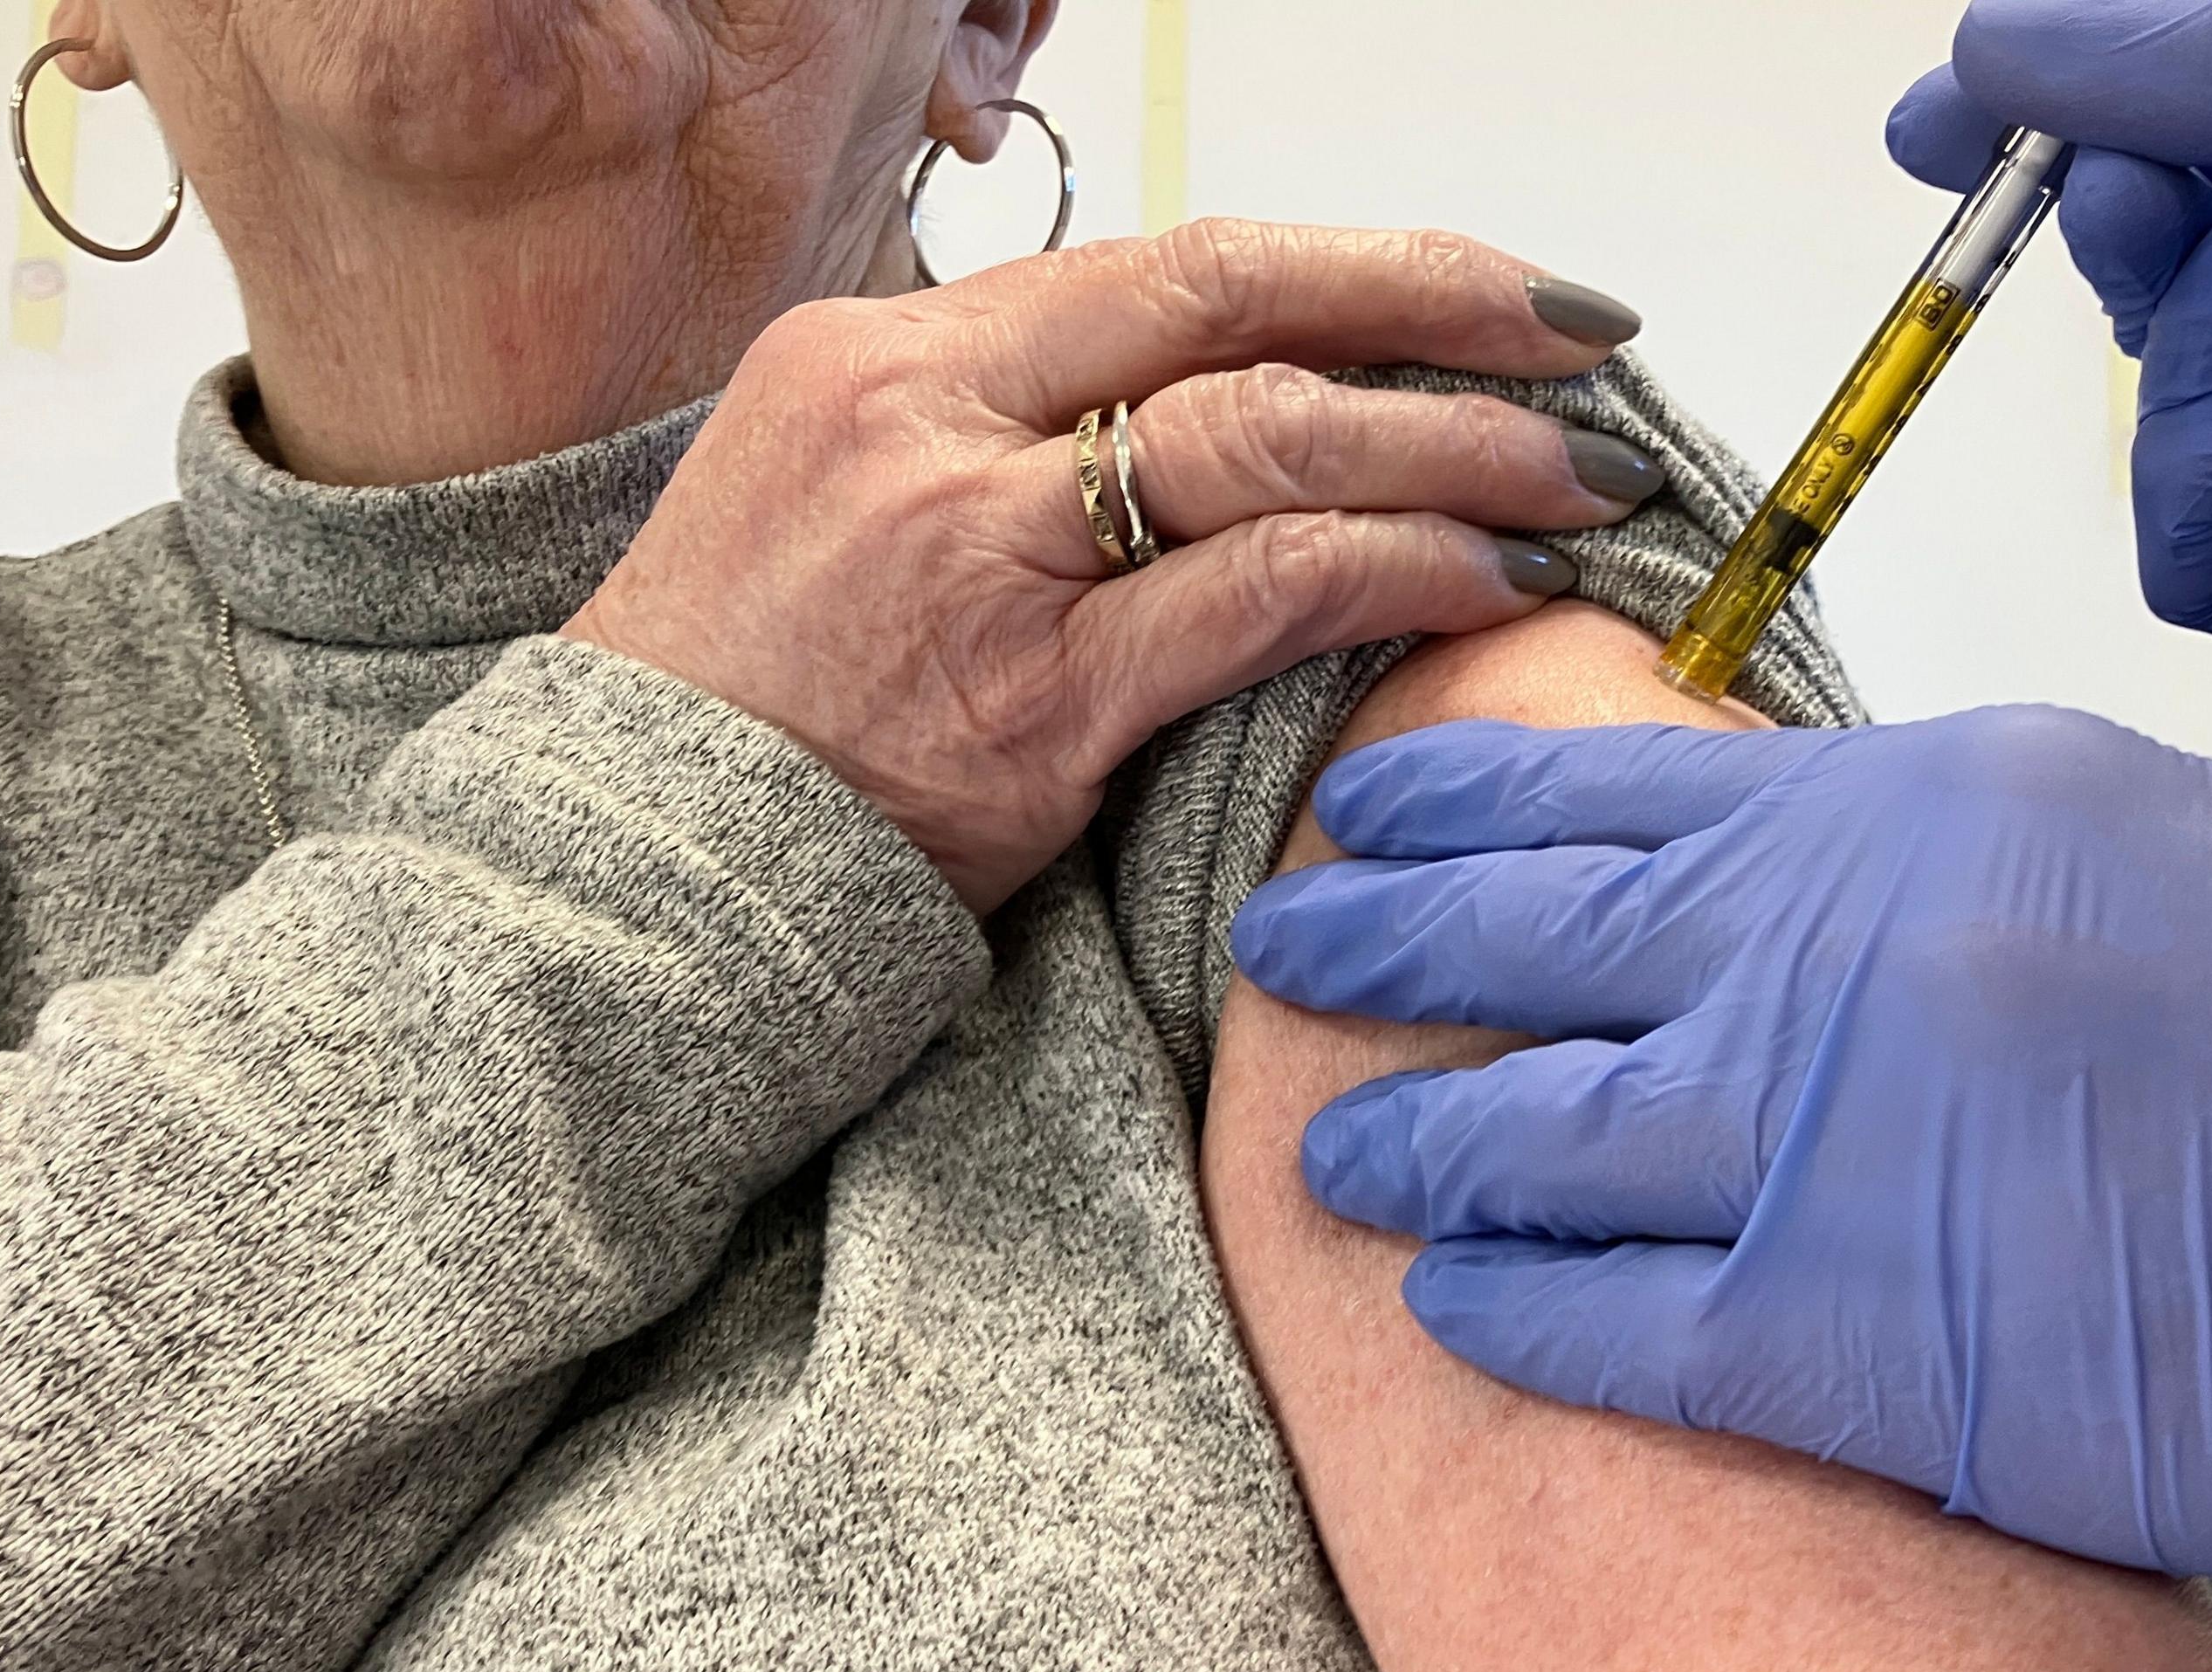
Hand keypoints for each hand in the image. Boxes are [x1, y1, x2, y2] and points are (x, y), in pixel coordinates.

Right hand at [569, 222, 1663, 907]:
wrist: (626, 870)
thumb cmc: (746, 695)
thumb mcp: (839, 491)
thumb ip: (1002, 432)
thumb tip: (1197, 399)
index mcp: (890, 353)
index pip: (1167, 261)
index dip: (1356, 261)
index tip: (1488, 289)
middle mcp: (932, 424)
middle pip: (1234, 303)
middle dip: (1440, 307)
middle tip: (1585, 342)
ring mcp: (979, 559)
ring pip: (1270, 441)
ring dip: (1456, 448)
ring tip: (1578, 479)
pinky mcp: (1032, 705)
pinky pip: (1260, 600)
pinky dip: (1398, 573)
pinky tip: (1489, 581)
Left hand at [1228, 713, 2211, 1588]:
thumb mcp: (2174, 845)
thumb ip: (1954, 871)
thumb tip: (1790, 906)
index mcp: (1952, 795)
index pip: (1626, 777)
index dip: (1473, 802)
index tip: (1383, 812)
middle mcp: (1873, 944)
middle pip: (1539, 930)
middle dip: (1385, 940)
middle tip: (1291, 939)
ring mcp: (1868, 1143)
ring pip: (1537, 1126)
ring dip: (1413, 1134)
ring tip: (1337, 1138)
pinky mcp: (1906, 1353)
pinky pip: (1619, 1322)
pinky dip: (1512, 1303)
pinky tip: (1452, 1295)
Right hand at [1891, 0, 2211, 758]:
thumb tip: (1991, 34)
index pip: (2193, 114)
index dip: (2056, 105)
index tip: (1941, 108)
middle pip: (2152, 255)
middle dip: (2112, 204)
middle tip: (2121, 174)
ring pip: (2164, 401)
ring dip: (2190, 329)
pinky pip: (2206, 549)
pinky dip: (2210, 468)